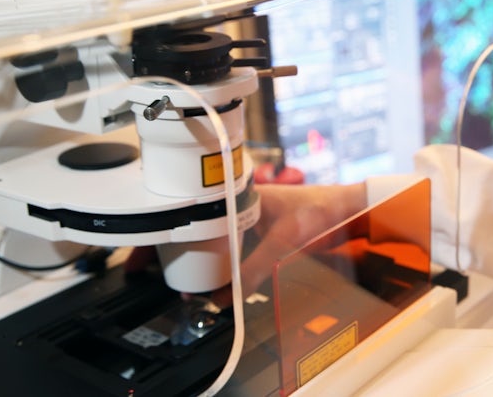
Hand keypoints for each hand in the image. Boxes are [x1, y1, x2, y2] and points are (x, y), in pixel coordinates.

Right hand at [123, 182, 367, 306]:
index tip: (143, 249)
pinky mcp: (260, 232)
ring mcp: (248, 217)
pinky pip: (230, 248)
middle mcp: (239, 204)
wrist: (349, 209)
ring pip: (211, 238)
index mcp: (238, 195)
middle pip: (196, 227)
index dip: (164, 230)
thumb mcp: (284, 241)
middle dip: (173, 247)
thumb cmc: (322, 209)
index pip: (190, 210)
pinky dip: (218, 262)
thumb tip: (226, 297)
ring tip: (176, 277)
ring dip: (195, 256)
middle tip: (152, 270)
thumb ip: (254, 270)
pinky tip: (210, 278)